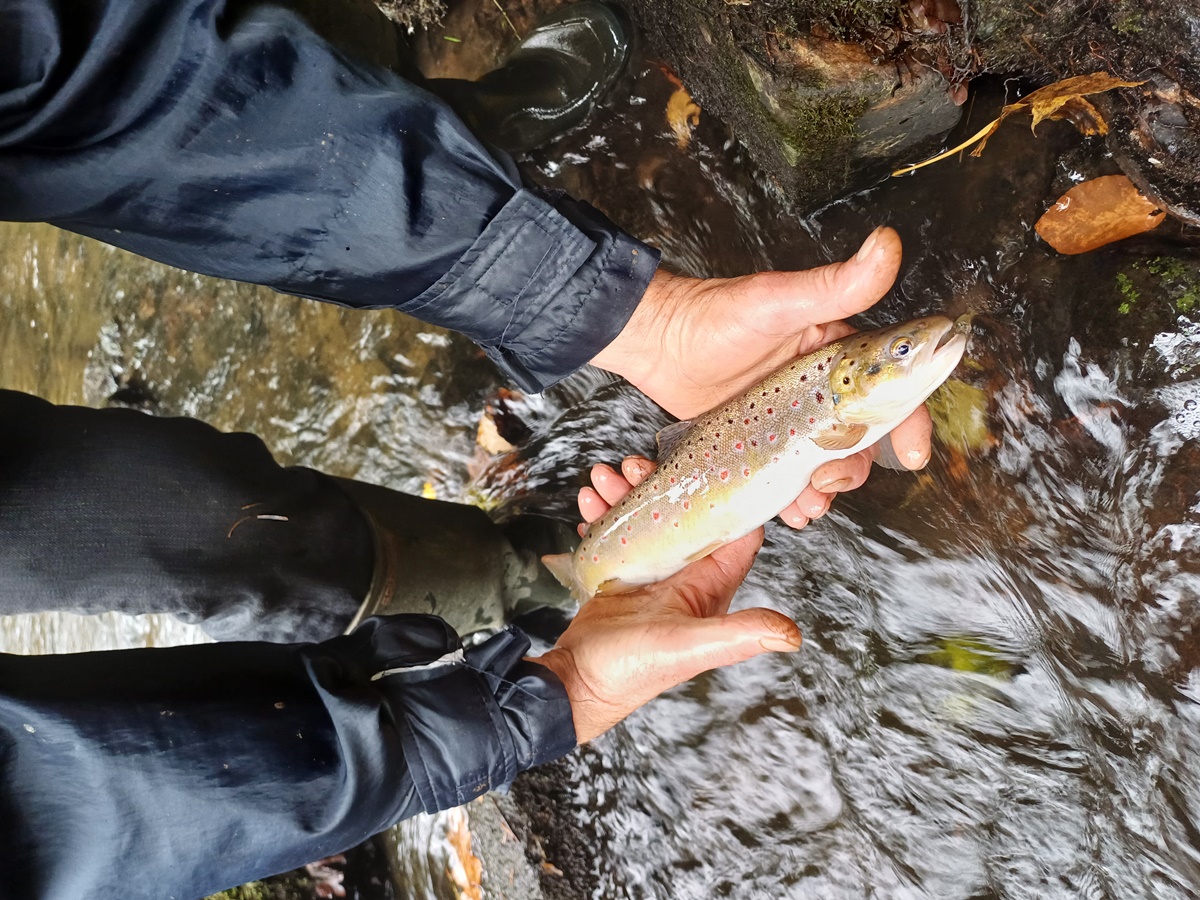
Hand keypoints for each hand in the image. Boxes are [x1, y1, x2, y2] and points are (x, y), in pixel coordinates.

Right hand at [530, 462, 799, 742]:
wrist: (577, 685)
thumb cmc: (633, 671)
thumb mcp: (688, 647)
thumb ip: (737, 634)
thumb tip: (792, 635)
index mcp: (709, 587)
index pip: (733, 531)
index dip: (723, 494)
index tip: (702, 466)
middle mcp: (684, 577)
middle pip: (682, 513)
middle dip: (659, 485)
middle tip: (632, 467)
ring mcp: (650, 574)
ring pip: (644, 517)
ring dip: (623, 494)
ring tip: (602, 479)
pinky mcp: (619, 575)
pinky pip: (614, 533)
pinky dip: (601, 514)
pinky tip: (587, 503)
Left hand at [590, 227, 932, 528]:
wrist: (658, 345)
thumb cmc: (715, 315)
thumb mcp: (777, 301)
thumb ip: (835, 285)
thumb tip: (887, 244)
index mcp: (839, 355)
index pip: (891, 389)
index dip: (909, 423)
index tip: (914, 453)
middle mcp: (823, 389)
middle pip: (863, 438)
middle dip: (854, 466)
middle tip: (827, 477)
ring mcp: (793, 419)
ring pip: (830, 463)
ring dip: (827, 490)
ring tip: (807, 501)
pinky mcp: (764, 441)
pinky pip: (792, 477)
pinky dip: (796, 498)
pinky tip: (789, 507)